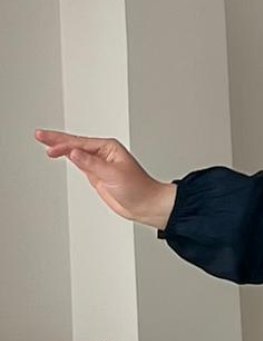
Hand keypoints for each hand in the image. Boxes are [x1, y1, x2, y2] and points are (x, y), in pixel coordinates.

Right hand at [34, 128, 176, 229]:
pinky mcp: (97, 175)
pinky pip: (78, 163)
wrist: (146, 205)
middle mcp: (103, 153)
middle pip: (75, 144)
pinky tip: (58, 153)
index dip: (63, 145)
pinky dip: (67, 158)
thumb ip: (91, 164)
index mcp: (109, 148)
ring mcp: (98, 164)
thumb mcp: (113, 174)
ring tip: (44, 142)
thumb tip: (74, 153)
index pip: (80, 144)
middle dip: (56, 140)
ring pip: (75, 152)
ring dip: (60, 147)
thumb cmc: (138, 188)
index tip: (49, 147)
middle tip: (39, 134)